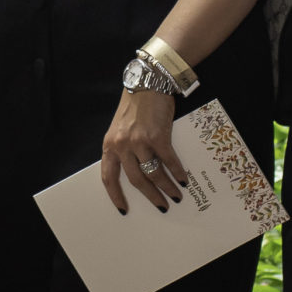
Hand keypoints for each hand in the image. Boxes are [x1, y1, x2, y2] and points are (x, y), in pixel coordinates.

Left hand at [101, 88, 185, 214]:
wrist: (148, 81)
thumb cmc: (136, 104)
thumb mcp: (121, 128)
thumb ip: (125, 148)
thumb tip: (139, 172)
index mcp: (110, 145)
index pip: (108, 176)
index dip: (115, 195)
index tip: (124, 209)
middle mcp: (122, 145)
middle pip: (135, 180)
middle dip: (149, 196)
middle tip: (161, 206)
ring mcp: (139, 141)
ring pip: (152, 174)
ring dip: (166, 188)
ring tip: (176, 196)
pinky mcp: (157, 136)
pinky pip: (168, 161)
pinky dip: (177, 172)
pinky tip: (183, 180)